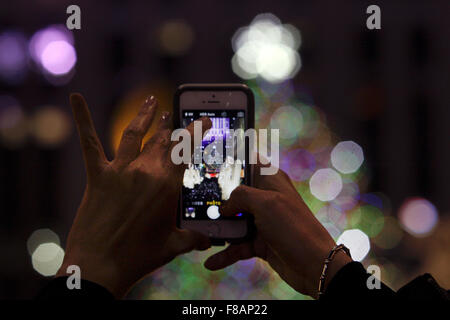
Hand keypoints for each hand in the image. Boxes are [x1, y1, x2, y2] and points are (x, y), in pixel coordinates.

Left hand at [57, 93, 210, 297]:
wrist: (100, 269)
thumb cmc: (139, 258)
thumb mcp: (172, 246)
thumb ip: (193, 239)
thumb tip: (208, 242)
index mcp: (167, 186)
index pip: (186, 151)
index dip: (196, 131)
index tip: (204, 120)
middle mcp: (146, 172)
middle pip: (163, 140)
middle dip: (171, 125)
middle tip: (173, 113)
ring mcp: (120, 172)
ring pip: (135, 134)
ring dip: (145, 116)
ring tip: (150, 101)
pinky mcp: (97, 177)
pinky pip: (90, 143)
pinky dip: (83, 119)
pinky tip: (76, 98)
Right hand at [204, 163, 351, 298]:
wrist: (314, 266)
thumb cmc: (294, 228)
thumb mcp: (265, 203)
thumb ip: (240, 196)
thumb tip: (224, 206)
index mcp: (271, 180)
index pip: (250, 161)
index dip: (233, 159)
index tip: (211, 159)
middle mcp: (266, 199)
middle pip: (235, 194)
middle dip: (217, 200)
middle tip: (197, 202)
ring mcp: (262, 221)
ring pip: (233, 221)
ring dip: (218, 229)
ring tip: (200, 234)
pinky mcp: (260, 242)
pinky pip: (237, 245)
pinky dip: (225, 253)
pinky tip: (211, 261)